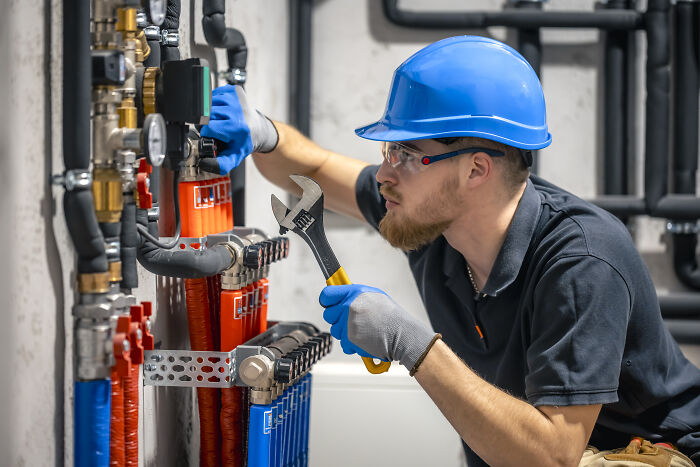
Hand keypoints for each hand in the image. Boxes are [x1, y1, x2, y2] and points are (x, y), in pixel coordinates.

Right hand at [199, 85, 278, 174]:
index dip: (206, 133)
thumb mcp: (234, 157)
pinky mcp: (234, 89)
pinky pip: (214, 94)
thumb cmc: (244, 142)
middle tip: (216, 129)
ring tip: (220, 120)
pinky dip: (214, 102)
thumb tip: (204, 163)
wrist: (258, 129)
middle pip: (208, 114)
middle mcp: (238, 110)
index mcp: (238, 127)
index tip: (211, 136)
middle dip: (207, 122)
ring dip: (210, 112)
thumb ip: (220, 164)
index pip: (209, 127)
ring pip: (209, 103)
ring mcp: (236, 98)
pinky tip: (222, 111)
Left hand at [319, 284, 437, 371]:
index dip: (327, 301)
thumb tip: (341, 297)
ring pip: (335, 331)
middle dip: (337, 319)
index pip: (327, 294)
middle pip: (328, 315)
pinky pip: (343, 344)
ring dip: (345, 333)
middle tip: (351, 321)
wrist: (402, 334)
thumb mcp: (374, 296)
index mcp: (354, 293)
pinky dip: (352, 345)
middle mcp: (348, 306)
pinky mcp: (350, 339)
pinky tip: (364, 340)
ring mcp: (348, 323)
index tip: (330, 305)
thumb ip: (355, 296)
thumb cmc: (392, 316)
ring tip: (363, 331)